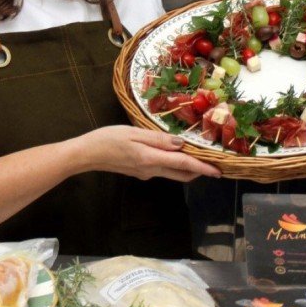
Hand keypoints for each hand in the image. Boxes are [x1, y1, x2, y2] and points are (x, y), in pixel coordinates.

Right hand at [74, 125, 220, 181]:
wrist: (87, 154)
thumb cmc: (108, 139)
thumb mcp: (133, 133)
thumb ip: (158, 139)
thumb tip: (180, 144)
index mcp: (150, 159)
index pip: (183, 164)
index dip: (203, 167)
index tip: (218, 171)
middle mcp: (151, 170)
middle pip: (182, 174)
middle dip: (200, 170)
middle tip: (215, 163)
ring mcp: (146, 174)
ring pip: (173, 173)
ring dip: (188, 168)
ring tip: (199, 156)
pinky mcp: (140, 172)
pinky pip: (163, 170)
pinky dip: (174, 164)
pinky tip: (175, 154)